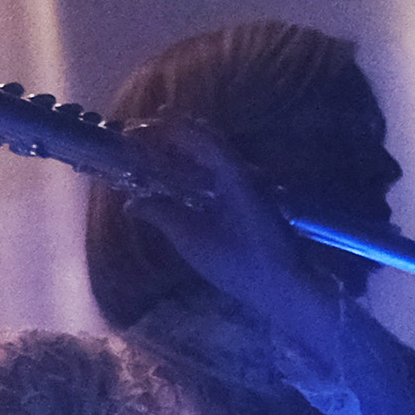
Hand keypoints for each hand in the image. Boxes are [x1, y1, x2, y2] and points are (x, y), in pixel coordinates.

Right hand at [122, 115, 344, 352]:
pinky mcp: (250, 200)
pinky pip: (220, 170)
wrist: (284, 285)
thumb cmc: (239, 263)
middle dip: (175, 130)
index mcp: (232, 175)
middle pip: (207, 138)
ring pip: (215, 153)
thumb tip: (131, 203)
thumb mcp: (193, 240)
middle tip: (144, 131)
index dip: (164, 130)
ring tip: (158, 146)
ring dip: (187, 145)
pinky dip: (197, 163)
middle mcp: (243, 172)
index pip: (195, 138)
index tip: (136, 129)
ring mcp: (250, 185)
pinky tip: (183, 176)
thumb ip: (161, 215)